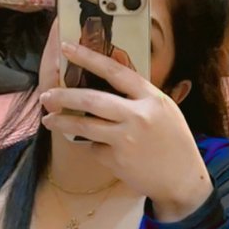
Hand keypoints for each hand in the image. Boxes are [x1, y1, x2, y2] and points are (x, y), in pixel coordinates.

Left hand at [41, 43, 211, 219]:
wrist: (183, 180)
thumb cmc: (173, 142)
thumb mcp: (164, 110)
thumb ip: (138, 97)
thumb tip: (104, 81)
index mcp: (151, 97)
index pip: (115, 71)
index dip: (88, 57)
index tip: (66, 48)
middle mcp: (138, 115)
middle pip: (91, 99)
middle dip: (63, 96)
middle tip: (45, 96)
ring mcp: (127, 139)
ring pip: (84, 125)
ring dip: (62, 122)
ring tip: (48, 120)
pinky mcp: (117, 160)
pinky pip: (95, 149)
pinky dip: (94, 148)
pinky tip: (105, 152)